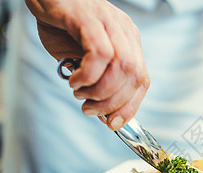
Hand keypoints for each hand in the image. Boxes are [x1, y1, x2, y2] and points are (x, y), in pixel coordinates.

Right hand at [25, 0, 149, 129]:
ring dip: (101, 91)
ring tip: (80, 94)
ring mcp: (109, 22)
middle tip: (90, 110)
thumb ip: (96, 81)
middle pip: (135, 75)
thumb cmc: (60, 25)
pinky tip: (75, 80)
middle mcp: (124, 31)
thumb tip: (103, 113)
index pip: (142, 79)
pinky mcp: (89, 17)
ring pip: (122, 66)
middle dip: (113, 103)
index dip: (130, 106)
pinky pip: (99, 53)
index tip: (113, 123)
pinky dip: (88, 75)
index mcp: (128, 41)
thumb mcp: (82, 58)